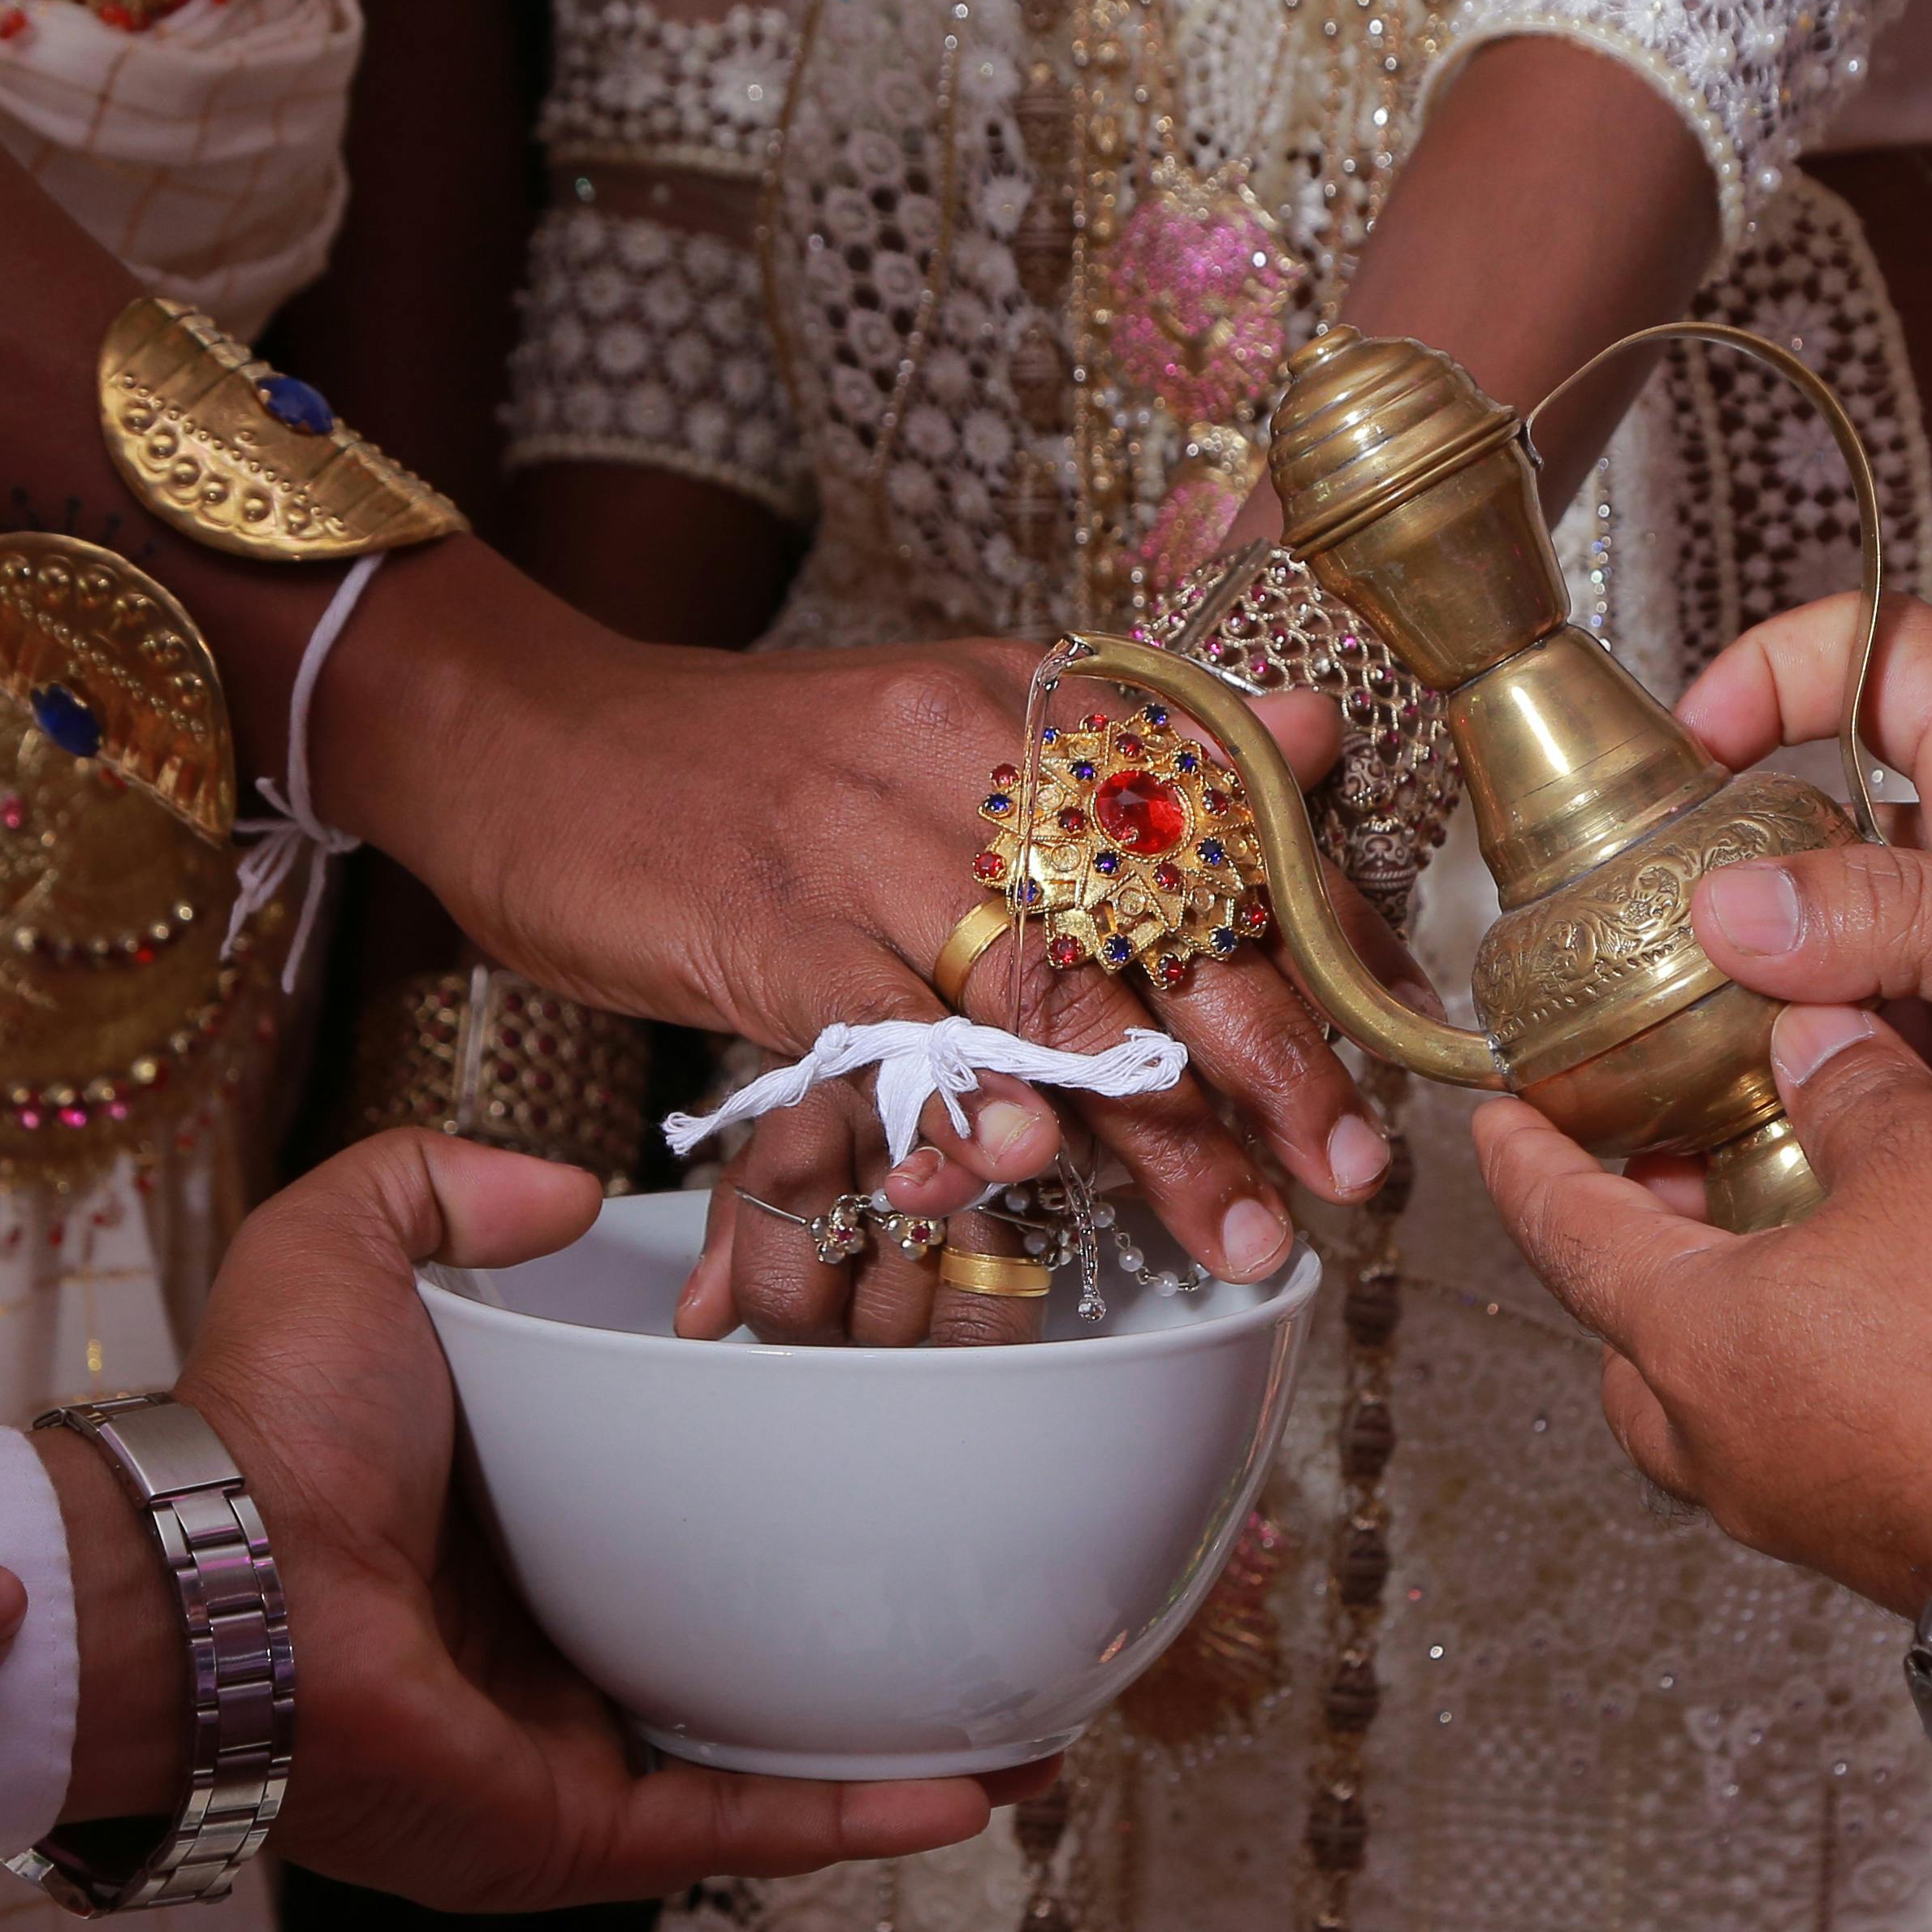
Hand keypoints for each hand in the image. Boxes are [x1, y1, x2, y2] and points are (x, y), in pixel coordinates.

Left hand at [164, 1126, 1030, 1905]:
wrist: (216, 1584)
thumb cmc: (266, 1428)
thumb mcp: (345, 1246)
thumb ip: (439, 1182)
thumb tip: (567, 1186)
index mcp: (518, 1521)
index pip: (684, 1503)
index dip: (793, 1474)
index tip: (899, 1431)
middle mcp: (554, 1643)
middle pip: (756, 1637)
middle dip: (884, 1625)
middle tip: (1005, 1583)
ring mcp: (572, 1747)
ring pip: (780, 1752)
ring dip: (909, 1741)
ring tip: (1041, 1714)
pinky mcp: (579, 1827)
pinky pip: (746, 1826)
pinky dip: (860, 1816)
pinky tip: (970, 1785)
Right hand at [424, 616, 1383, 1288]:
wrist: (529, 737)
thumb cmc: (748, 769)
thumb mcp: (948, 729)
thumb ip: (1119, 759)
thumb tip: (1315, 735)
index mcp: (1028, 702)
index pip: (1218, 817)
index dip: (1319, 938)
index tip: (1401, 1046)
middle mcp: (969, 753)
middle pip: (1158, 912)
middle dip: (1272, 1054)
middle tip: (1347, 1171)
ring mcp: (866, 838)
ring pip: (1047, 990)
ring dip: (1152, 1127)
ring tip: (1236, 1229)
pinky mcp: (768, 920)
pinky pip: (889, 1029)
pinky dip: (965, 1102)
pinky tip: (1030, 1171)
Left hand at [1471, 1017, 1931, 1609]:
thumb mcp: (1930, 1161)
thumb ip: (1859, 1090)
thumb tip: (1816, 1040)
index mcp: (1691, 1341)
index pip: (1566, 1233)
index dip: (1529, 1163)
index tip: (1496, 1124)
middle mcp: (1727, 1441)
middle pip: (1645, 1341)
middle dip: (1663, 1261)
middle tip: (1690, 1188)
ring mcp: (1806, 1509)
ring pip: (1757, 1395)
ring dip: (1795, 1309)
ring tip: (1858, 1231)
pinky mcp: (1895, 1543)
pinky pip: (1868, 1429)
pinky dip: (1904, 1355)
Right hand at [1674, 595, 1931, 1276]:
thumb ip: (1891, 915)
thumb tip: (1725, 908)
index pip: (1878, 670)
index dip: (1781, 674)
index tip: (1691, 742)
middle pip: (1824, 865)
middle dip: (1743, 915)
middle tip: (1654, 969)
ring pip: (1849, 1013)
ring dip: (1798, 1052)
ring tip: (1732, 1089)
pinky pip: (1906, 1127)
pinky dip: (1866, 1147)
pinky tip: (1828, 1169)